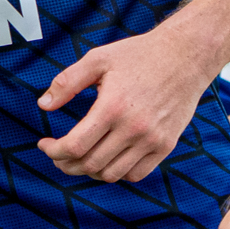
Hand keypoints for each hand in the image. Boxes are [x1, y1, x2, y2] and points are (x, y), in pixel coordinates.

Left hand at [37, 28, 212, 182]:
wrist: (186, 56)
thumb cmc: (139, 54)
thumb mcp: (98, 59)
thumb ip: (67, 82)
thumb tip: (43, 105)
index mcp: (112, 107)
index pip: (75, 146)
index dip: (54, 151)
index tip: (44, 145)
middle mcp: (133, 128)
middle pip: (90, 164)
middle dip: (66, 164)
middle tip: (57, 154)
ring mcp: (152, 140)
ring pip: (112, 174)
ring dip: (89, 171)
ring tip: (79, 158)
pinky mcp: (166, 146)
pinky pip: (136, 174)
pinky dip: (117, 172)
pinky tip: (107, 158)